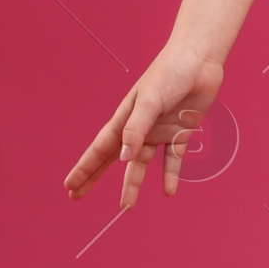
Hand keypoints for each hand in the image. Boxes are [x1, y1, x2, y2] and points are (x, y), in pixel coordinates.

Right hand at [64, 47, 223, 209]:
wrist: (199, 60)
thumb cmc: (170, 73)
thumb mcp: (150, 101)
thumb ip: (137, 129)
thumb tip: (124, 158)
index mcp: (125, 118)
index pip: (100, 148)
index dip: (84, 167)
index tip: (69, 186)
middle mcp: (139, 128)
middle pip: (113, 159)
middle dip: (94, 177)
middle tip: (76, 196)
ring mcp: (159, 131)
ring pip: (142, 165)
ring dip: (133, 184)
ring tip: (126, 207)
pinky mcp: (181, 132)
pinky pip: (173, 159)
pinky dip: (170, 175)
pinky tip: (169, 191)